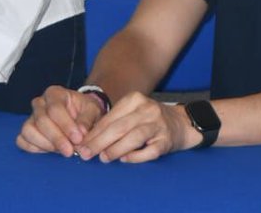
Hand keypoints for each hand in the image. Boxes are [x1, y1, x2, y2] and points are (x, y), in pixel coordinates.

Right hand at [16, 85, 104, 156]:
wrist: (79, 114)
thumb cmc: (85, 110)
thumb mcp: (92, 110)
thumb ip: (87, 119)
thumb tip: (81, 132)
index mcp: (55, 93)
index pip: (55, 109)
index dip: (66, 126)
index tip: (78, 139)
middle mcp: (40, 103)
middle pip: (41, 121)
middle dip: (57, 138)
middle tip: (70, 151)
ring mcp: (31, 117)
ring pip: (28, 130)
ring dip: (45, 144)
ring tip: (61, 150)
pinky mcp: (26, 131)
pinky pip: (22, 140)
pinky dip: (34, 148)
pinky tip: (50, 150)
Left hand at [76, 91, 200, 163]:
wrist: (180, 123)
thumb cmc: (148, 120)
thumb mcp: (131, 113)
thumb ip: (112, 123)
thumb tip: (87, 141)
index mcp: (135, 99)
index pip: (109, 118)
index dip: (93, 133)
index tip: (80, 145)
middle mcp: (147, 109)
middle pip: (119, 127)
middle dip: (99, 142)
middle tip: (85, 154)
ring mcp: (158, 124)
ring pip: (133, 138)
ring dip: (115, 149)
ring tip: (103, 158)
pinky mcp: (166, 140)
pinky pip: (148, 151)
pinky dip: (135, 157)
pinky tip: (125, 159)